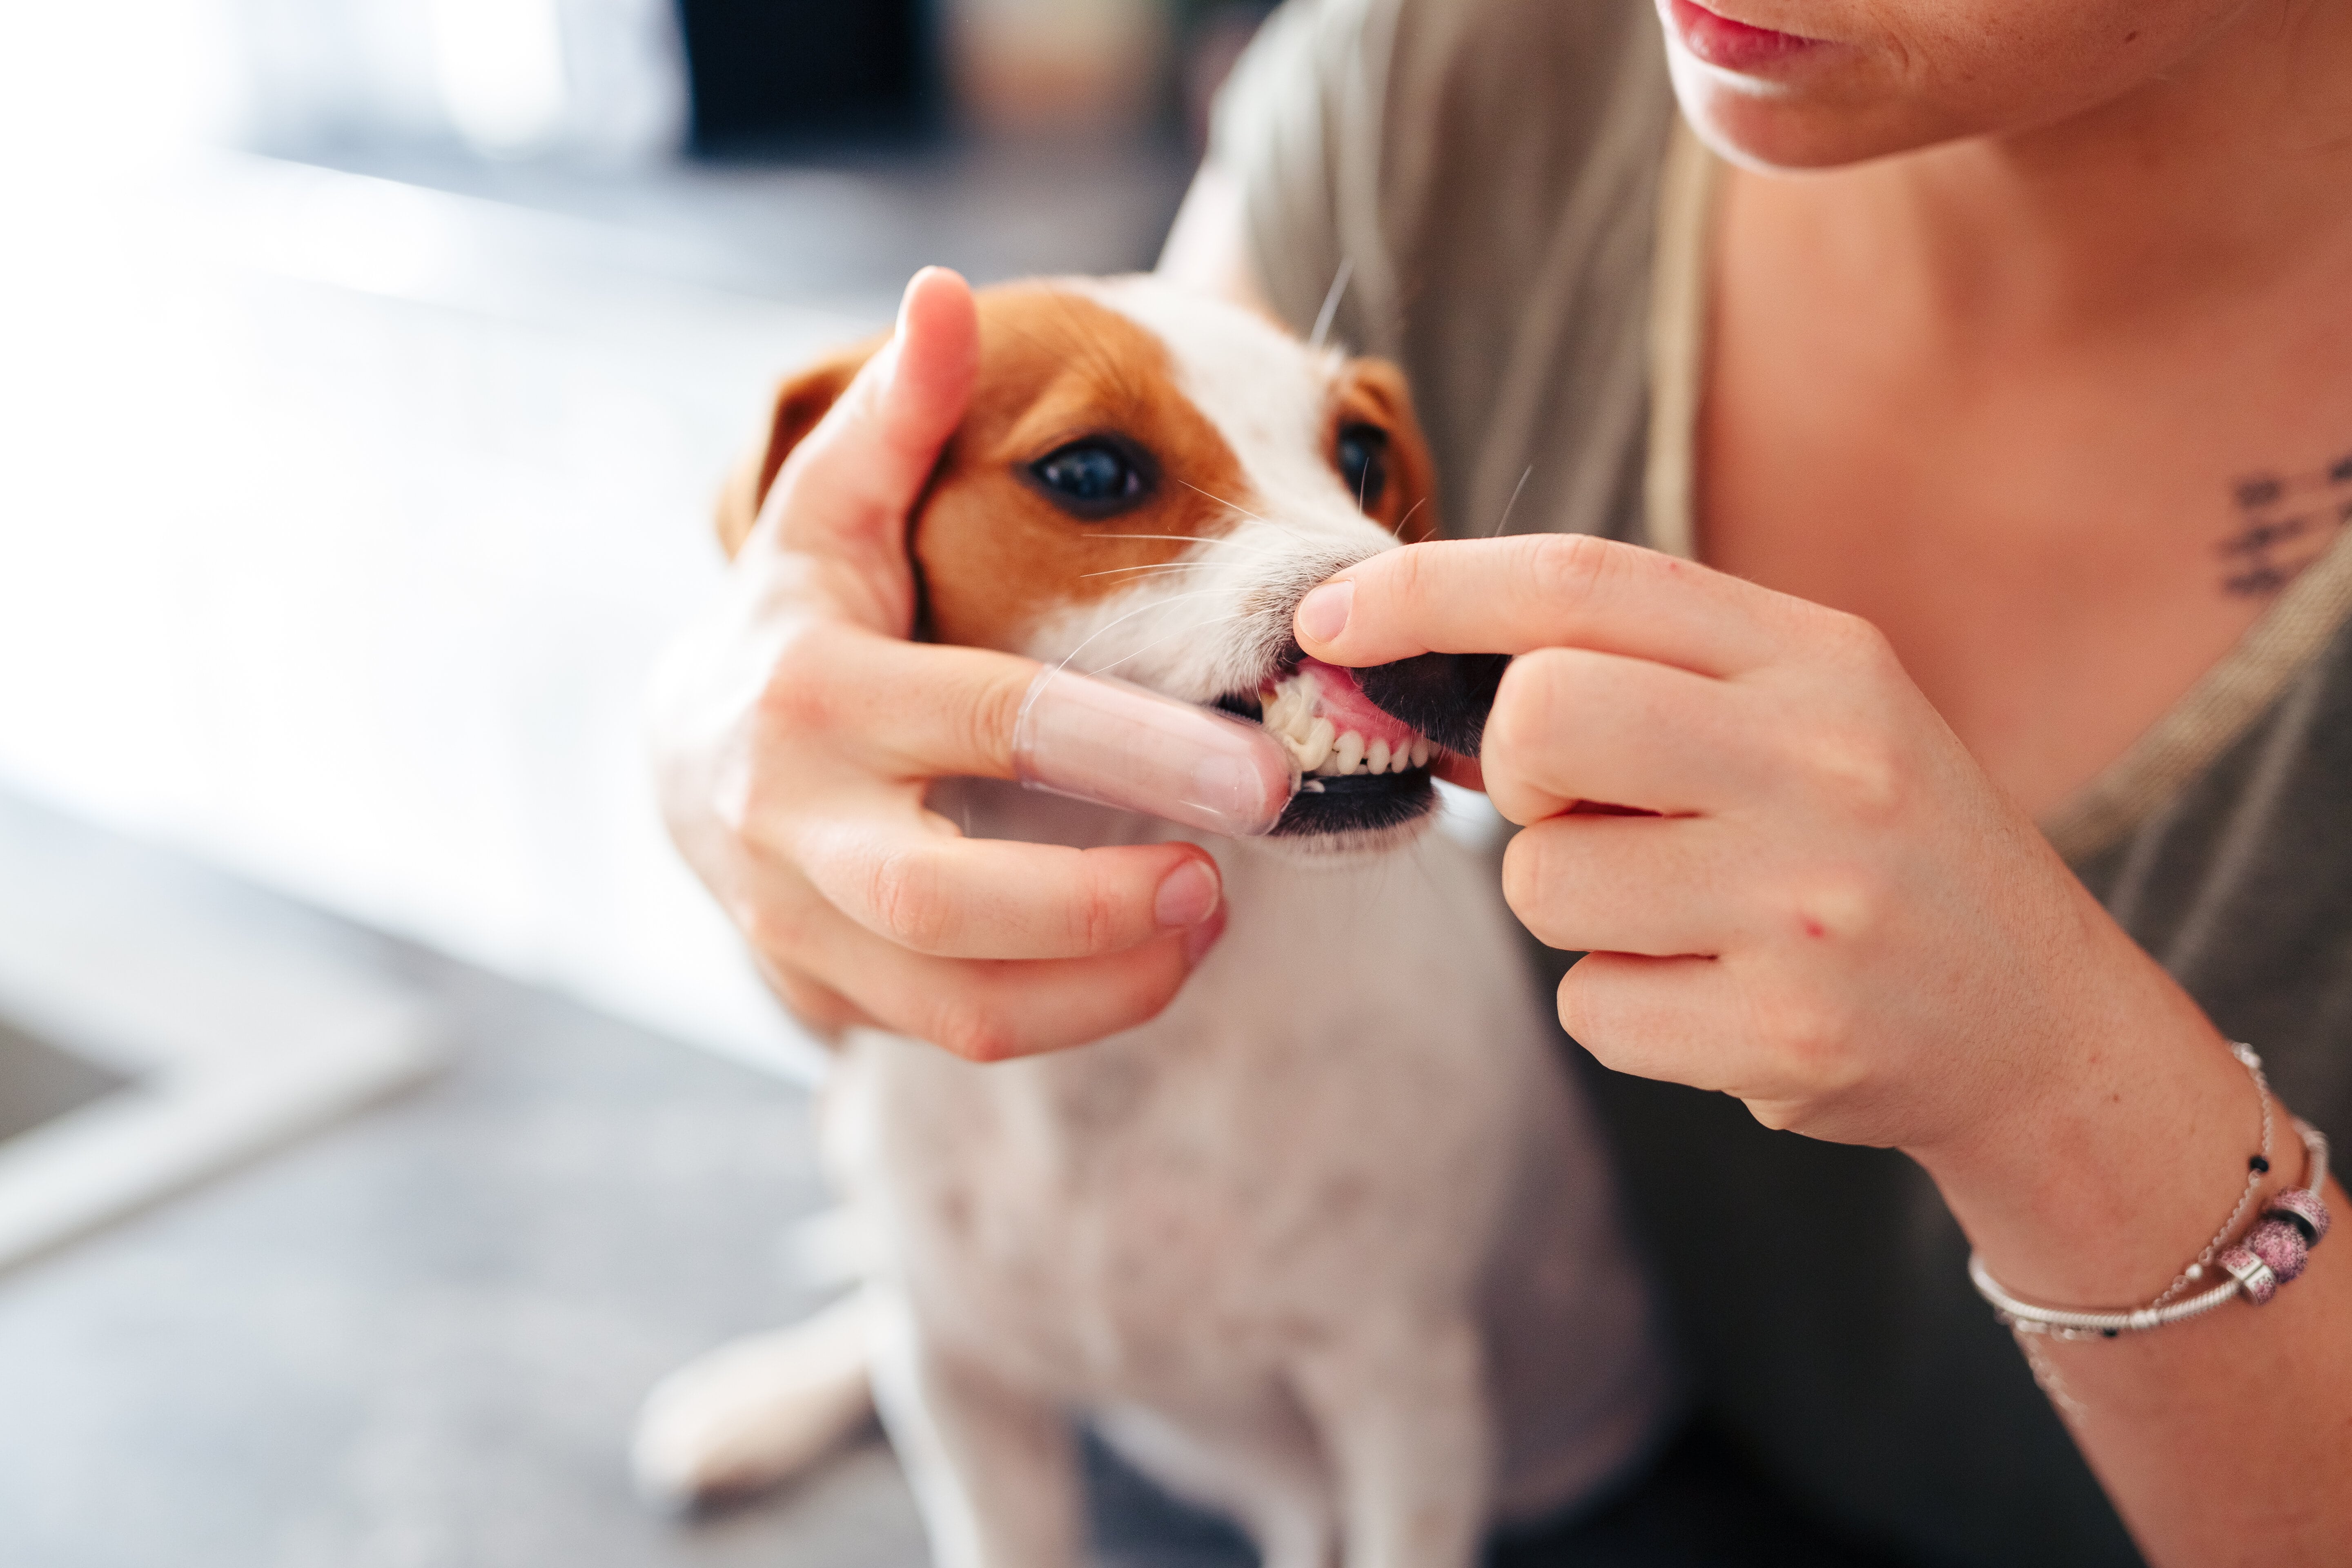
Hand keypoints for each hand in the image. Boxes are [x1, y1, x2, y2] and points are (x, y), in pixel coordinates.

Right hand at [648, 269, 1225, 1061]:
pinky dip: (1069, 1011)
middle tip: (1226, 880)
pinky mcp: (822, 990)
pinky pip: (956, 1031)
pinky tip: (1149, 957)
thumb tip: (948, 292)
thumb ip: (895, 413)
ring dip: (1102, 980)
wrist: (678, 761)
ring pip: (957, 1000)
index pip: (994, 720)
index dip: (1134, 750)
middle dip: (1102, 906)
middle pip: (950, 899)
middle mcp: (791, 818)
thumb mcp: (826, 512)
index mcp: (815, 687)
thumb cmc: (798, 617)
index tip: (1260, 774)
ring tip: (1207, 919)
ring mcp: (795, 921)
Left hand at [1291, 535, 2226, 1170]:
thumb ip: (1640, 674)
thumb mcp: (1803, 715)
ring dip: (1578, 907)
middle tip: (1575, 806)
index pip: (1581, 583)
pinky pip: (1589, 1006)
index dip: (1430, 590)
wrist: (2041, 1022)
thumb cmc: (1874, 846)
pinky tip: (1722, 999)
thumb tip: (1418, 672)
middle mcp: (1826, 762)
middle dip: (1514, 774)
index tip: (1326, 614)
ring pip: (1542, 883)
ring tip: (1693, 917)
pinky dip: (1625, 1008)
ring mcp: (1812, 903)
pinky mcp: (1792, 1033)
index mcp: (1819, 658)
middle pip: (1541, 721)